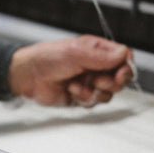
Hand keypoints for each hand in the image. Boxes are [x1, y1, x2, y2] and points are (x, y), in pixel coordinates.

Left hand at [8, 36, 134, 106]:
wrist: (28, 77)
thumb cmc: (47, 57)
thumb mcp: (75, 53)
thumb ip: (101, 56)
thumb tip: (123, 54)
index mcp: (97, 50)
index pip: (124, 57)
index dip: (125, 67)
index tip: (119, 74)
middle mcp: (96, 66)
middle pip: (121, 78)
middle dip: (111, 82)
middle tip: (98, 81)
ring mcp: (90, 81)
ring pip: (108, 93)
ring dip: (94, 91)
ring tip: (78, 85)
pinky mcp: (83, 96)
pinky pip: (94, 102)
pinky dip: (84, 98)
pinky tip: (72, 90)